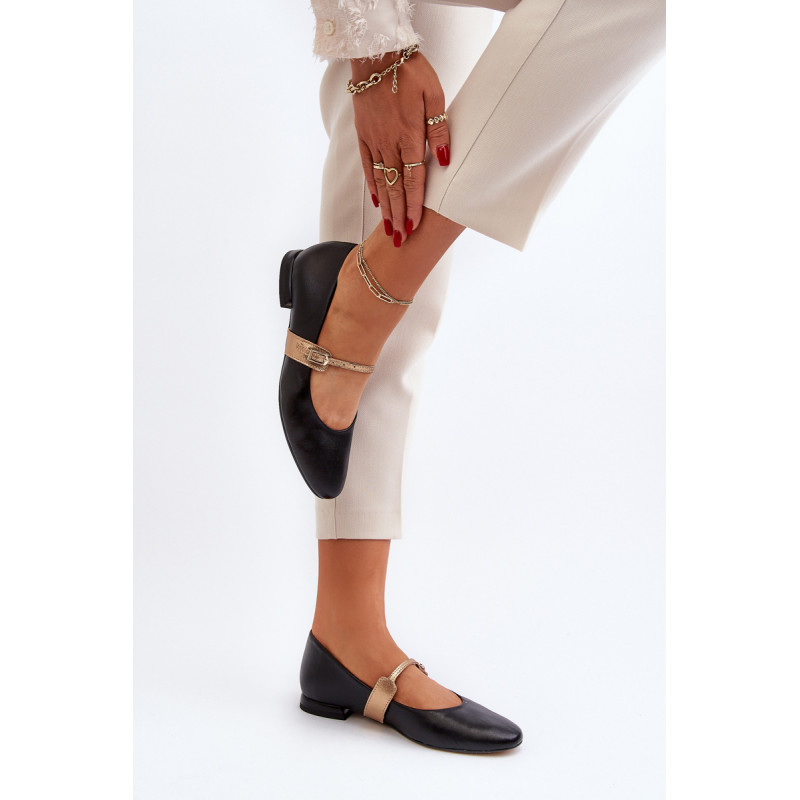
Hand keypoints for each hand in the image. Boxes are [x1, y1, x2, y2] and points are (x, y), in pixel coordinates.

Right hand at [350, 50, 449, 245]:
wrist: (377, 54)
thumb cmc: (411, 72)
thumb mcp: (435, 96)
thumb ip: (440, 132)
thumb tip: (444, 162)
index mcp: (409, 136)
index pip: (413, 179)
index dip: (414, 205)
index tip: (414, 226)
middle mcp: (389, 143)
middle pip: (396, 187)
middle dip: (399, 216)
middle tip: (400, 240)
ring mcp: (374, 141)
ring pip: (381, 181)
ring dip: (387, 207)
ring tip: (389, 229)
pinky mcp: (363, 135)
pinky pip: (368, 166)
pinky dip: (373, 185)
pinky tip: (378, 200)